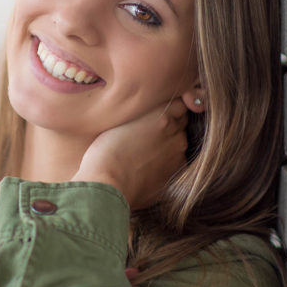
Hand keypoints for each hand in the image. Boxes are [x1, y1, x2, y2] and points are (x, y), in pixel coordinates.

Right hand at [73, 99, 188, 208]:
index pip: (179, 102)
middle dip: (169, 124)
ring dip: (169, 142)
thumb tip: (150, 114)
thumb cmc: (105, 151)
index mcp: (163, 114)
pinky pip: (177, 160)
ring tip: (146, 151)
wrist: (108, 184)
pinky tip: (149, 166)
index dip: (167, 107)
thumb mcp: (121, 120)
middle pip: (180, 121)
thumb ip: (143, 114)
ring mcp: (178, 153)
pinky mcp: (177, 171)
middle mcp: (176, 132)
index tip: (154, 113)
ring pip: (179, 141)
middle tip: (147, 132)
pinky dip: (167, 161)